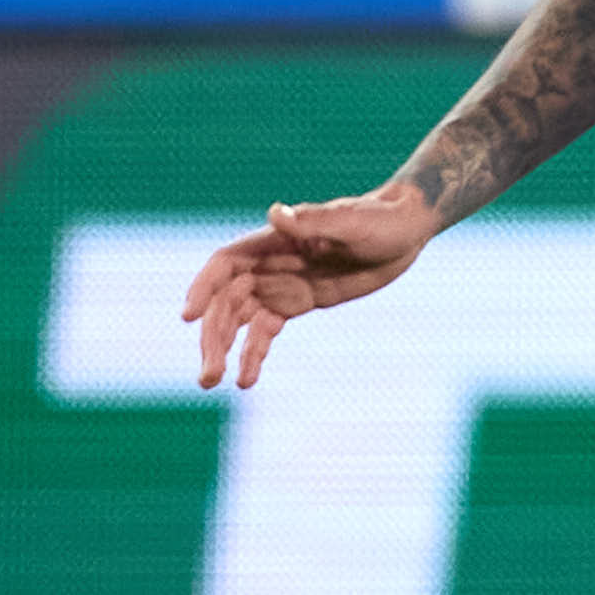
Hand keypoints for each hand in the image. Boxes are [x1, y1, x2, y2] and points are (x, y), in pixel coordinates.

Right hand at [179, 192, 434, 386]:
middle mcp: (268, 264)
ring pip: (238, 320)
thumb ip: (313, 222)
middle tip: (208, 373)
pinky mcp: (296, 303)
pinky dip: (253, 354)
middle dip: (212, 336)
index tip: (189, 317)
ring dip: (223, 349)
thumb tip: (276, 213)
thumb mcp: (352, 222)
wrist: (406, 231)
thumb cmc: (379, 219)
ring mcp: (280, 286)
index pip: (224, 265)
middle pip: (225, 302)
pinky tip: (246, 380)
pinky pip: (264, 331)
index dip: (203, 289)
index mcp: (273, 240)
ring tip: (212, 381)